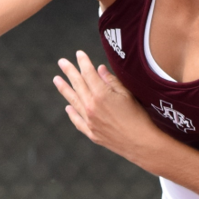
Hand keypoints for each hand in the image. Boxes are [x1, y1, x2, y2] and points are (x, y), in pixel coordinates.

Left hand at [53, 50, 161, 165]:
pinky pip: (77, 121)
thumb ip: (111, 81)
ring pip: (73, 101)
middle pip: (78, 85)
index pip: (88, 73)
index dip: (83, 62)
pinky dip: (72, 113)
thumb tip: (99, 69)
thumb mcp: (127, 95)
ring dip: (64, 89)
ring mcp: (89, 121)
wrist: (141, 144)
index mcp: (101, 95)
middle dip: (69, 72)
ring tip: (57, 80)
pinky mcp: (91, 133)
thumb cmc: (139, 117)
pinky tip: (68, 107)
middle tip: (62, 62)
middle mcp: (91, 107)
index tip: (79, 54)